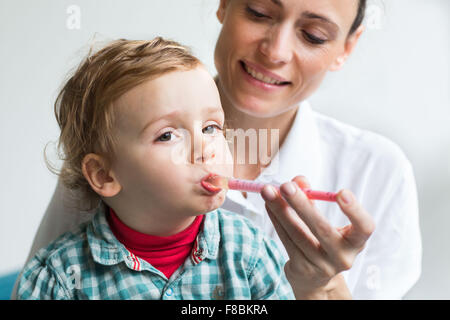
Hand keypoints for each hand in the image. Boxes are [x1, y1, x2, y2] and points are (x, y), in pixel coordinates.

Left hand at [261, 176, 374, 298]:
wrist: (314, 276)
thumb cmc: (323, 238)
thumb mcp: (325, 219)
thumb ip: (313, 197)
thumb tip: (298, 181)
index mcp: (356, 241)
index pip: (364, 227)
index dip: (355, 211)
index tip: (342, 192)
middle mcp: (342, 257)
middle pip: (322, 229)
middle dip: (301, 205)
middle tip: (286, 186)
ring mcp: (322, 266)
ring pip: (297, 233)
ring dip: (280, 209)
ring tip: (268, 191)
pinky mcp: (302, 269)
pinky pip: (286, 240)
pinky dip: (276, 219)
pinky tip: (268, 205)